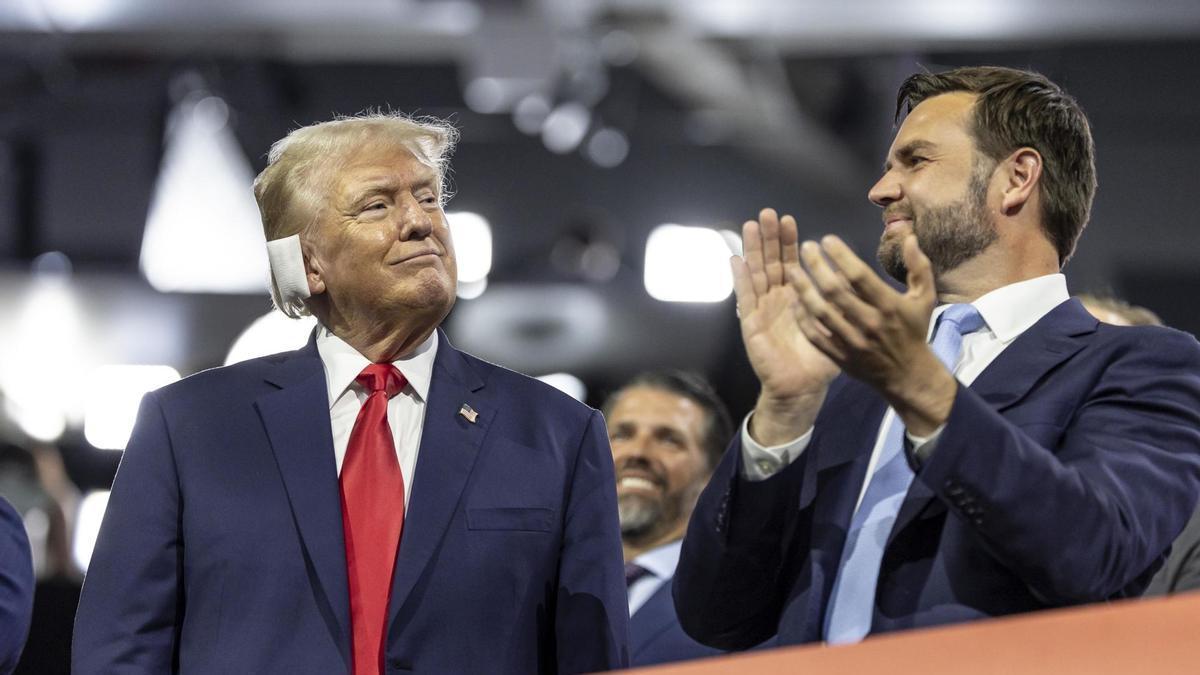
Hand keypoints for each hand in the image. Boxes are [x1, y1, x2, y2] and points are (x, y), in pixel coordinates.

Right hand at [733, 209, 839, 444]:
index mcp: (796, 297)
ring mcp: (762, 309)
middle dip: (769, 238)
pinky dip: (740, 279)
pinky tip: (736, 260)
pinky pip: (746, 298)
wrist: (801, 387)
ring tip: (750, 226)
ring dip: (752, 250)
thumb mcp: (837, 325)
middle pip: (771, 262)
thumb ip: (844, 303)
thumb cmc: (819, 359)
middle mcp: (777, 299)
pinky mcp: (752, 324)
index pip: (790, 262)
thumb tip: (856, 276)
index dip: (788, 242)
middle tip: (768, 213)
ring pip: (756, 273)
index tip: (789, 219)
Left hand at [788, 233, 954, 434]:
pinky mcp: (840, 356)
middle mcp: (869, 324)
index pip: (859, 276)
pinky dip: (803, 318)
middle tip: (805, 247)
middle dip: (817, 266)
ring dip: (804, 289)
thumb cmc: (914, 330)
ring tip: (793, 270)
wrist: (908, 375)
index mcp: (889, 306)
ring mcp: (852, 342)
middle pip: (835, 291)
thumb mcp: (925, 298)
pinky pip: (815, 335)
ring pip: (820, 312)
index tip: (826, 239)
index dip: (841, 256)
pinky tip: (796, 301)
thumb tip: (909, 236)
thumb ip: (919, 266)